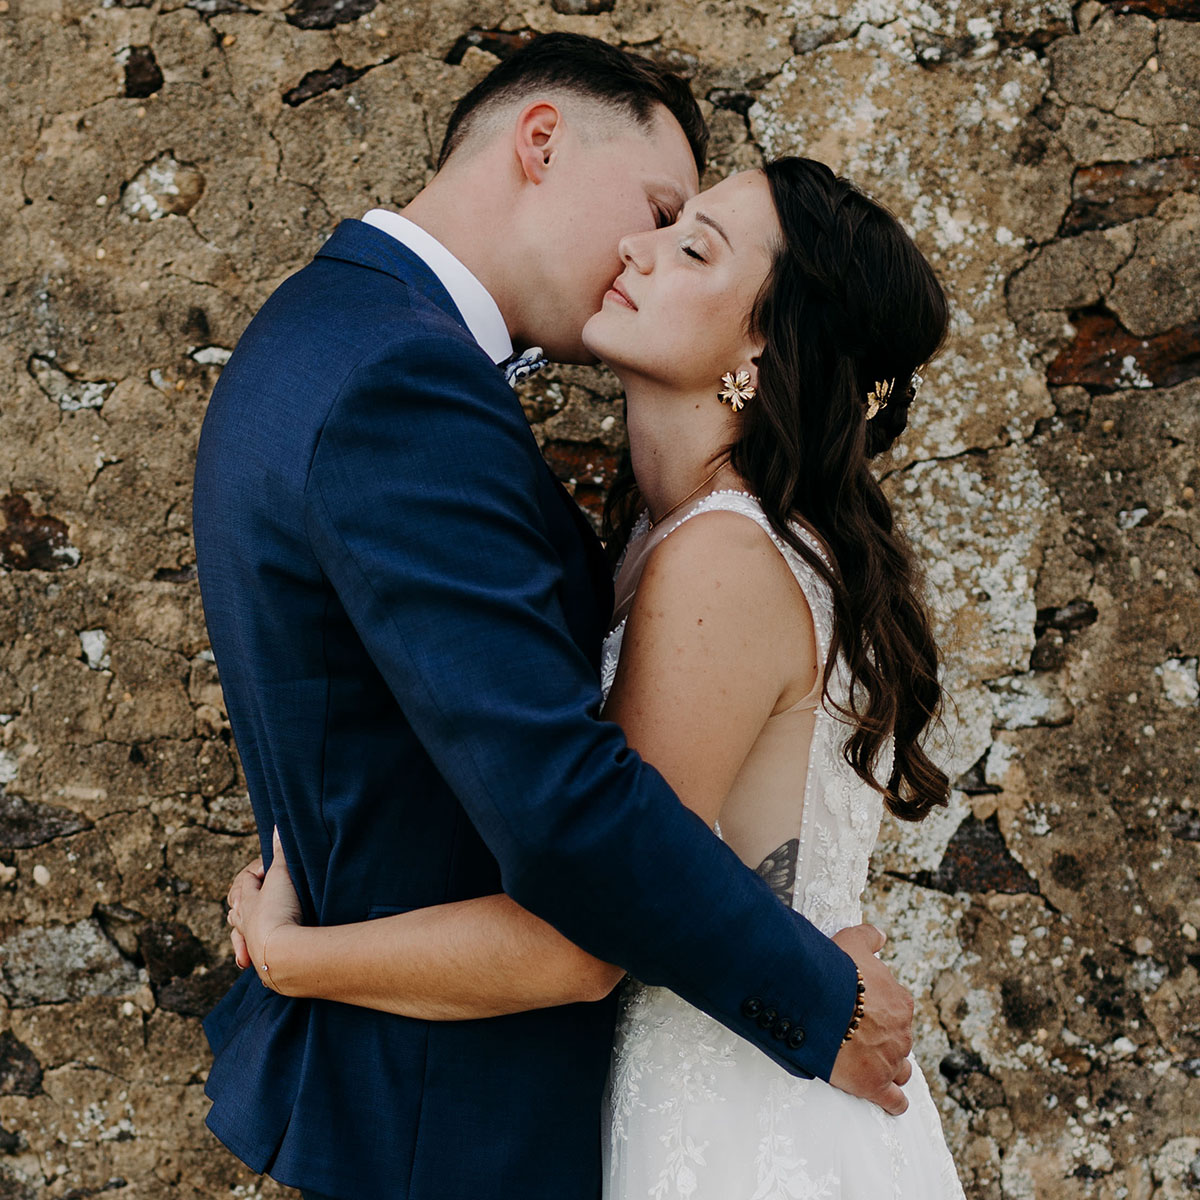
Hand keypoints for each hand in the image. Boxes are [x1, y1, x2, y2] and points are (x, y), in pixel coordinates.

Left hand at [226, 828, 302, 990]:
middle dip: (241, 902)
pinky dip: (248, 953)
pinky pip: (250, 955)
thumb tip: (278, 827)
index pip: (245, 881)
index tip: (272, 868)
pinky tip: (247, 959)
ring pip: (239, 933)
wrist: (283, 953)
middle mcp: (244, 922)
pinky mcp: (262, 960)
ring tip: (244, 928)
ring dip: (240, 931)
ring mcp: (251, 942)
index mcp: (246, 900)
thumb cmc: (278, 911)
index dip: (256, 872)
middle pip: (237, 908)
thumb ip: (280, 852)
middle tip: (244, 899)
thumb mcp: (282, 876)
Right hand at [828, 924, 914, 1114]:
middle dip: (886, 1040)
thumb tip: (881, 935)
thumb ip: (869, 937)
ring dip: (892, 1069)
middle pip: (899, 1040)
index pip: (897, 1009)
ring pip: (900, 1069)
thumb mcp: (852, 942)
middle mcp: (902, 1032)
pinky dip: (894, 1102)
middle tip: (862, 1037)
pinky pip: (893, 1100)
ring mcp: (891, 1060)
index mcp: (900, 1001)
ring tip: (875, 1067)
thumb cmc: (834, 971)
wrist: (819, 1005)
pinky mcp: (876, 1084)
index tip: (864, 1012)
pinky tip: (891, 1103)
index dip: (881, 1011)